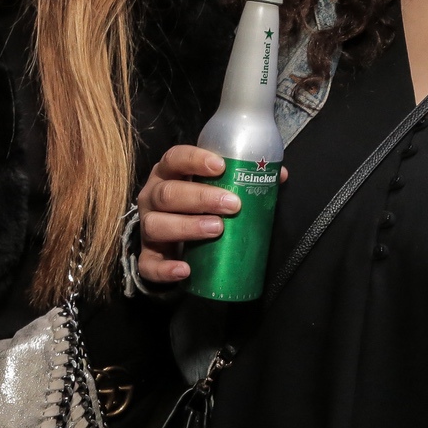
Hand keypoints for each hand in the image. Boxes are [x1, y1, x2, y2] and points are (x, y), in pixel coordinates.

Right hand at [135, 146, 284, 284]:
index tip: (221, 166)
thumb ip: (243, 179)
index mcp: (169, 174)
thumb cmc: (198, 207)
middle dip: (201, 198)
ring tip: (216, 229)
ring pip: (156, 225)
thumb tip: (279, 175)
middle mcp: (153, 197)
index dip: (195, 160)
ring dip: (188, 226)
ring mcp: (148, 227)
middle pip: (168, 193)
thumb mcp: (215, 188)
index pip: (175, 158)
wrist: (175, 243)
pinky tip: (185, 269)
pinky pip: (149, 264)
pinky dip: (165, 269)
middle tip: (233, 205)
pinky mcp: (148, 256)